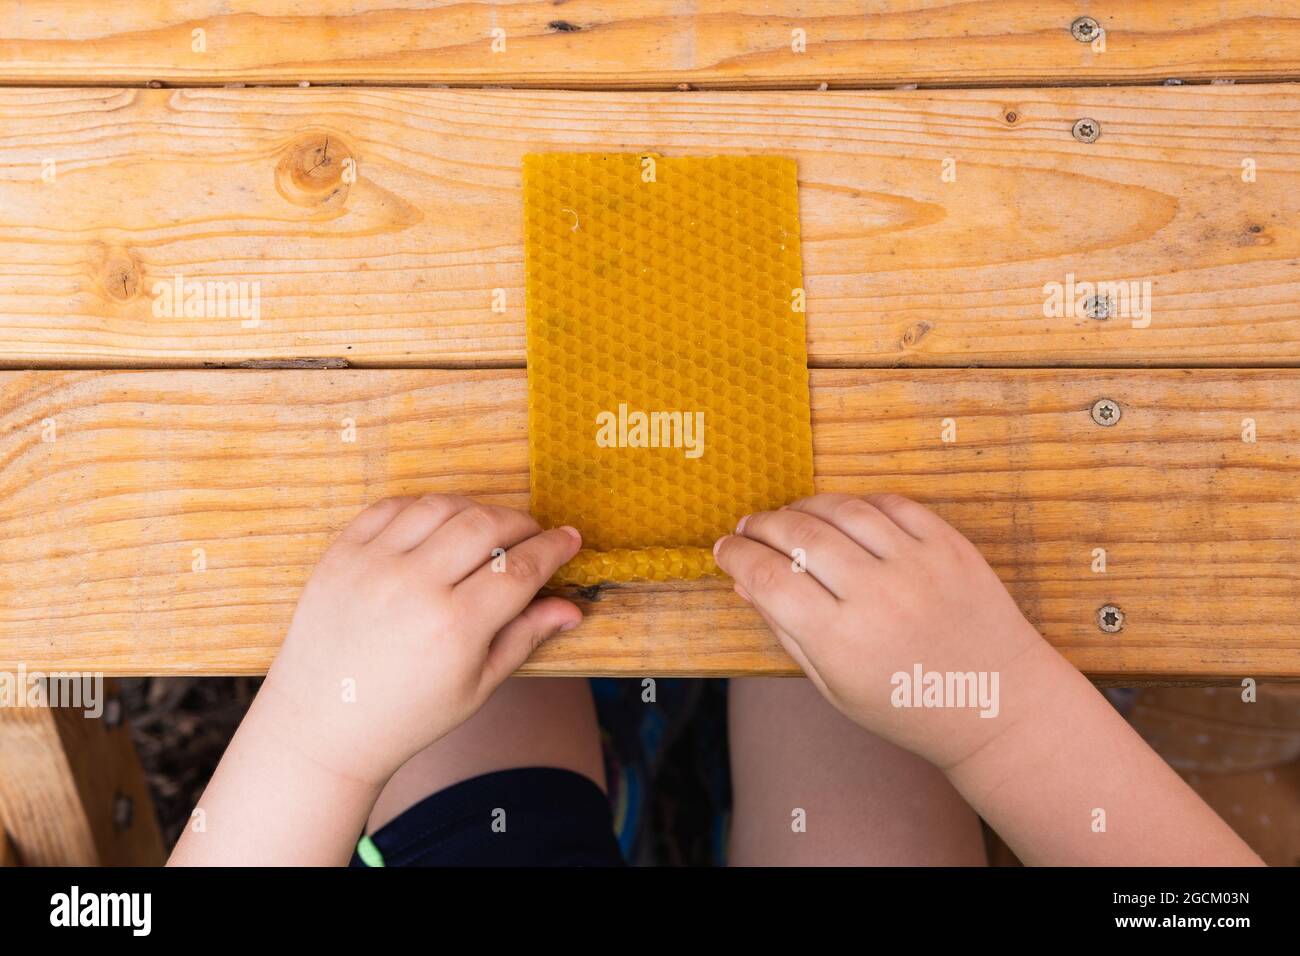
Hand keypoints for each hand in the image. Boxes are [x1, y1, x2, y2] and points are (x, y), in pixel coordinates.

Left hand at [258, 495, 582, 786]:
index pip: (521, 568)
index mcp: (454, 627)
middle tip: (532, 534)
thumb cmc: (405, 716)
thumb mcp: (476, 687)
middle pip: (486, 525)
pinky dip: (424, 507)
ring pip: (441, 506)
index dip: (554, 548)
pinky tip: (439, 524)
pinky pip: (391, 507)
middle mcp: (413, 587)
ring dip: (475, 508)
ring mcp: (372, 566)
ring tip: (489, 527)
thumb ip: (524, 637)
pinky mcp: (341, 555)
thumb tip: (571, 607)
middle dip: (521, 522)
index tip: (570, 538)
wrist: (322, 726)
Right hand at [713, 493, 1055, 769]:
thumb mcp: (835, 686)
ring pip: (841, 510)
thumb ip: (787, 632)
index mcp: (840, 639)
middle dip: (762, 526)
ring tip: (788, 516)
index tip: (723, 548)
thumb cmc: (909, 705)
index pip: (768, 578)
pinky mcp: (948, 545)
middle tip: (747, 527)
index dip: (736, 556)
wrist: (996, 703)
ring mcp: (917, 564)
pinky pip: (890, 505)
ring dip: (804, 507)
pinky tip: (841, 515)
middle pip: (798, 536)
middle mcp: (877, 595)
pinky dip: (857, 504)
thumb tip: (745, 584)